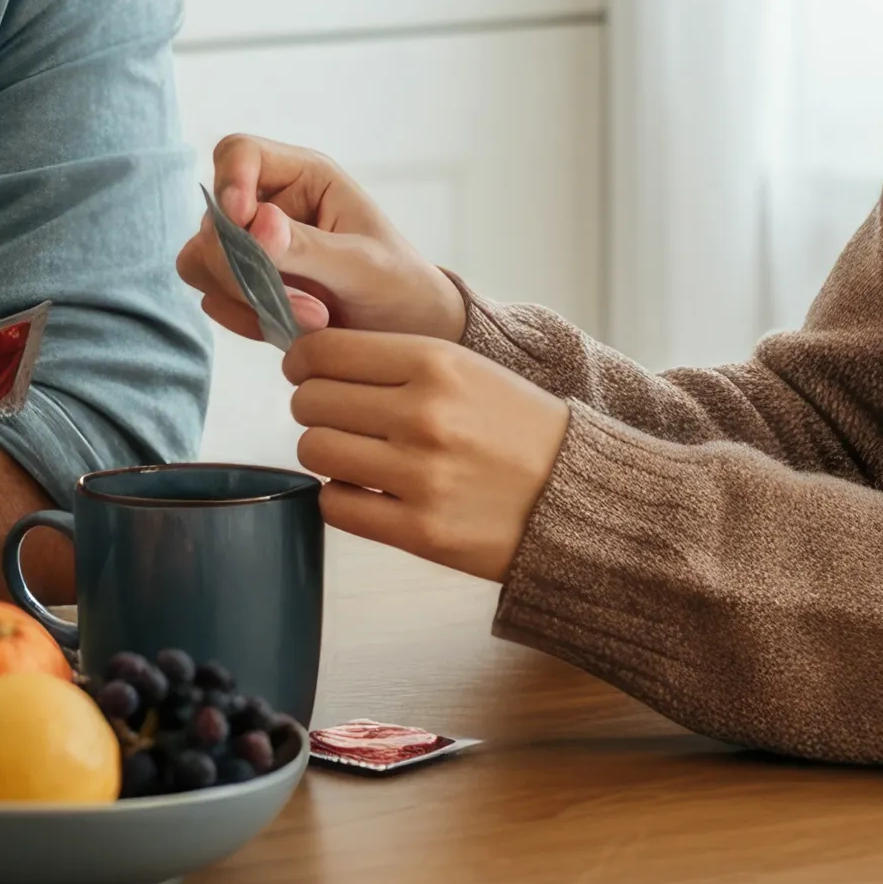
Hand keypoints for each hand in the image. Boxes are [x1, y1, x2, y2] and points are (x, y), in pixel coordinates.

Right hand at [174, 134, 470, 344]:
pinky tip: (286, 330)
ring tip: (306, 320)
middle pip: (212, 216)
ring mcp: (250, 245)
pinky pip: (213, 296)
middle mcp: (268, 204)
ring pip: (202, 259)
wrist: (406, 331)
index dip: (230, 182)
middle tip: (304, 305)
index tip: (243, 223)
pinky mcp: (242, 284)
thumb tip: (255, 223)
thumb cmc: (397, 283)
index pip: (239, 153)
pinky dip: (242, 317)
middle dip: (244, 265)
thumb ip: (309, 247)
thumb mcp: (363, 266)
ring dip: (242, 296)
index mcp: (303, 176)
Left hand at [284, 328, 568, 581]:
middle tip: (340, 419)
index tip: (308, 374)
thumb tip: (313, 361)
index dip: (303, 363)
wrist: (579, 495)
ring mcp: (421, 475)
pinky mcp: (420, 531)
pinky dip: (342, 497)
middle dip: (315, 409)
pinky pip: (335, 505)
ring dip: (327, 453)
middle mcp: (424, 414)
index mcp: (436, 362)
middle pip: (311, 401)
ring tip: (357, 456)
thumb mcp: (468, 369)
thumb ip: (396, 361)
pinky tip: (369, 492)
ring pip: (315, 451)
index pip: (324, 352)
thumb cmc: (518, 429)